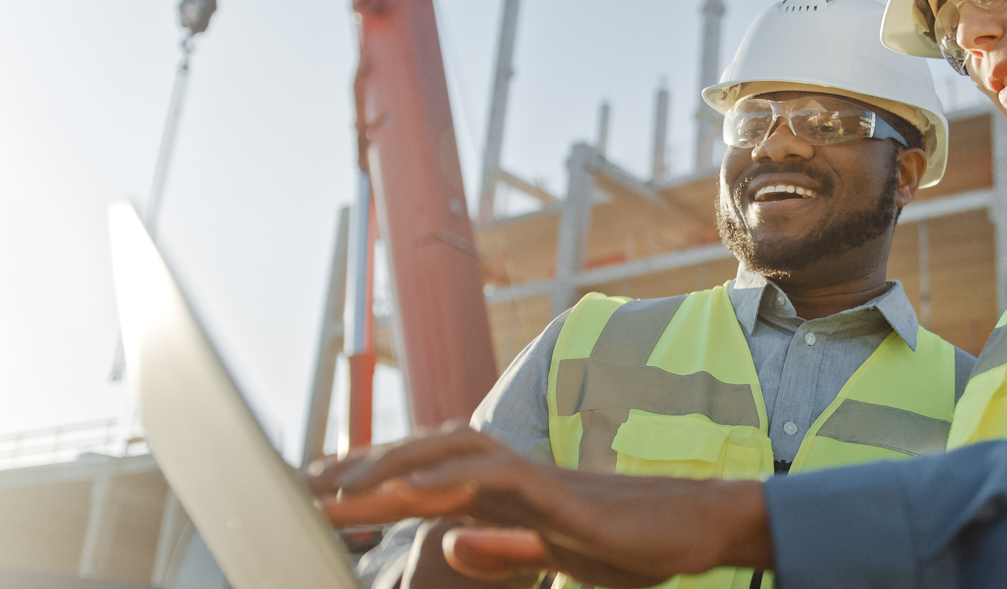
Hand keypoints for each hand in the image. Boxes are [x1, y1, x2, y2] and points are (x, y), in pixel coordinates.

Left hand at [305, 423, 773, 587]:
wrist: (704, 527)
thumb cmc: (638, 542)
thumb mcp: (556, 555)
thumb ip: (502, 548)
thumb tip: (447, 543)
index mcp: (511, 495)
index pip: (429, 481)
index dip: (372, 484)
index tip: (318, 494)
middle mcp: (516, 476)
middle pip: (427, 455)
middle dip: (363, 466)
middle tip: (302, 485)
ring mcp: (539, 480)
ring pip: (454, 451)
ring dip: (394, 464)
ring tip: (342, 487)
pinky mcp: (564, 496)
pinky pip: (500, 480)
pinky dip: (454, 481)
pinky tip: (415, 492)